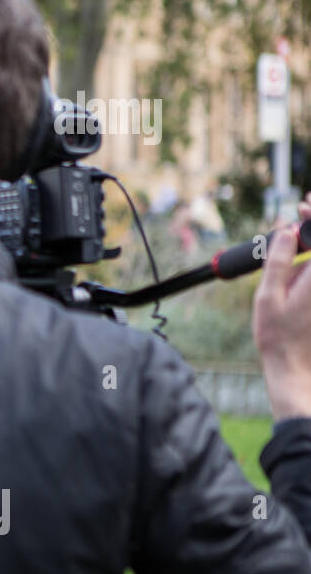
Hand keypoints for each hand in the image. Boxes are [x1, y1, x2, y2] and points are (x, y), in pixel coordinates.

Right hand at [253, 191, 310, 419]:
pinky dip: (308, 263)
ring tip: (291, 249)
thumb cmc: (278, 337)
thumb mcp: (268, 295)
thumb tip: (287, 232)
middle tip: (301, 214)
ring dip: (310, 249)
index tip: (303, 205)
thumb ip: (278, 261)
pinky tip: (297, 266)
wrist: (296, 368)